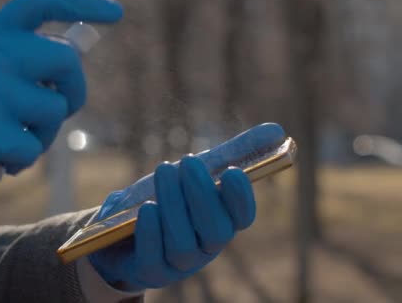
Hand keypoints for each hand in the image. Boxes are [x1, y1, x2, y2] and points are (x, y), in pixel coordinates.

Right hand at [0, 0, 122, 228]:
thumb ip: (19, 65)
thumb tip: (74, 57)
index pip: (38, 4)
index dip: (81, 4)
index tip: (115, 12)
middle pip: (65, 60)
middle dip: (73, 92)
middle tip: (58, 112)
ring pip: (53, 111)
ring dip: (38, 137)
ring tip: (3, 143)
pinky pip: (29, 149)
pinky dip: (17, 162)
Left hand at [88, 123, 284, 289]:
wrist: (124, 231)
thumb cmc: (168, 197)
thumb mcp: (195, 172)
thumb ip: (232, 152)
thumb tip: (276, 130)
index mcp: (222, 221)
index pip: (242, 217)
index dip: (241, 197)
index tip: (233, 171)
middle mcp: (205, 247)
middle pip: (215, 230)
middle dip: (202, 194)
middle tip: (188, 160)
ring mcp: (179, 263)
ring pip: (183, 243)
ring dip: (173, 205)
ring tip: (163, 171)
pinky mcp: (151, 270)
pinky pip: (154, 258)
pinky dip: (152, 232)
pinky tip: (147, 208)